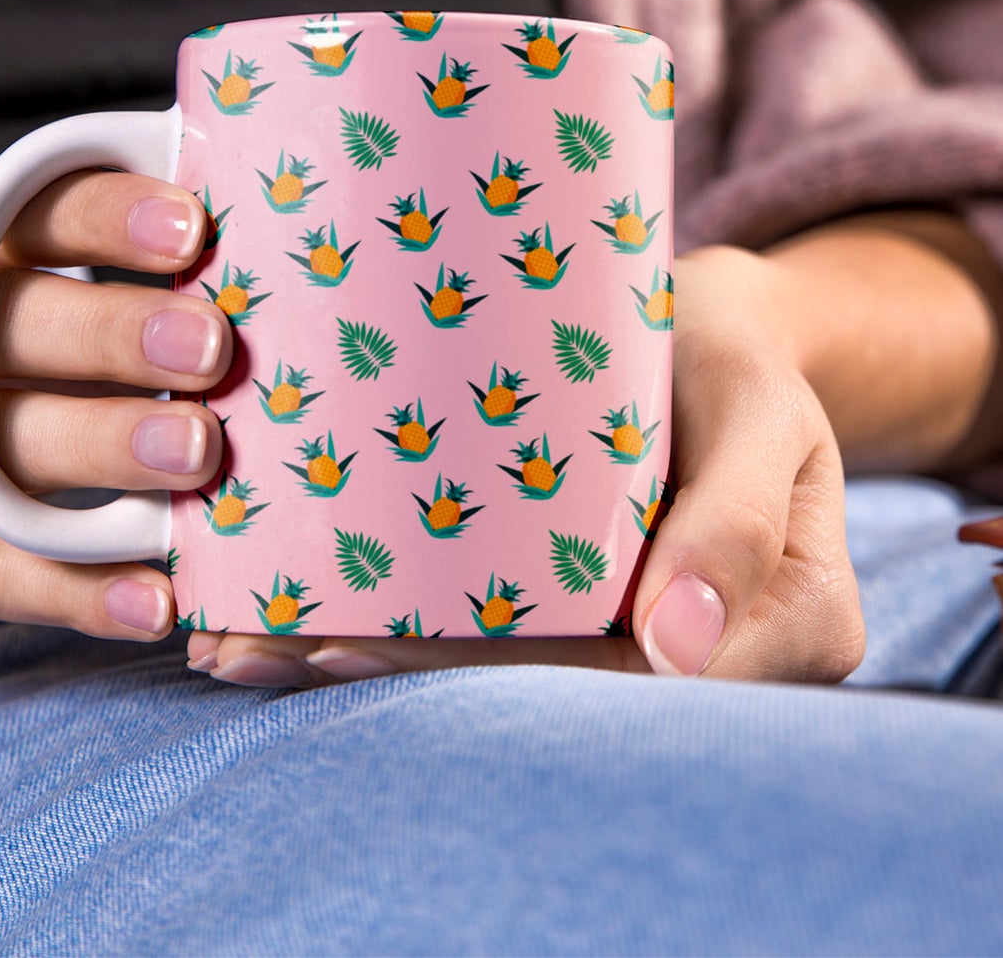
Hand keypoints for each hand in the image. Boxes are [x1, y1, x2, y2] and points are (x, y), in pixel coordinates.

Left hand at [187, 245, 866, 687]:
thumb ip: (739, 517)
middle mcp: (698, 650)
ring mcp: (627, 625)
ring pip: (496, 662)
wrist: (721, 331)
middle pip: (539, 686)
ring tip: (236, 640)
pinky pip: (483, 614)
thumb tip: (675, 649)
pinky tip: (280, 605)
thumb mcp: (763, 408)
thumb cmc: (743, 358)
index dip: (486, 674)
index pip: (625, 680)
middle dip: (390, 673)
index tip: (353, 647)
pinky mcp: (572, 589)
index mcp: (783, 627)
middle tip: (257, 646)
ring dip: (363, 655)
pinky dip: (385, 615)